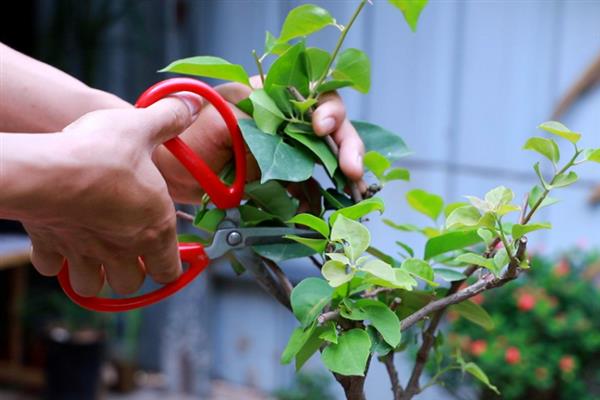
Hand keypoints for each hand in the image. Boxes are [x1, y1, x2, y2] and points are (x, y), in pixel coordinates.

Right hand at [22, 95, 201, 295]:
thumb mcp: (142, 127)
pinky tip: (58, 239)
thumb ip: (170, 118)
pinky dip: (55, 260)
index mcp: (154, 229)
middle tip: (128, 253)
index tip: (166, 257)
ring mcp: (84, 253)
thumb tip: (194, 104)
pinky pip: (51, 268)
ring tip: (94, 253)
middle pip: (131, 284)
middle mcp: (122, 249)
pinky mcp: (50, 247)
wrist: (48, 170)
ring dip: (94, 275)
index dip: (170, 266)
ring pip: (91, 286)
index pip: (170, 271)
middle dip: (131, 274)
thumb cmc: (101, 154)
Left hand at [153, 78, 364, 202]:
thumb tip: (286, 133)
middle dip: (347, 146)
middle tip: (352, 170)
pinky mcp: (281, 179)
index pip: (315, 95)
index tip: (321, 129)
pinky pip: (308, 187)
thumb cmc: (186, 138)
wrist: (170, 172)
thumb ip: (253, 121)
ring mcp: (286, 152)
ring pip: (325, 159)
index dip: (328, 109)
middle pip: (330, 128)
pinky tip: (319, 210)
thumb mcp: (217, 120)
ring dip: (342, 175)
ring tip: (350, 191)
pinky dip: (317, 199)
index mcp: (272, 96)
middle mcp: (285, 122)